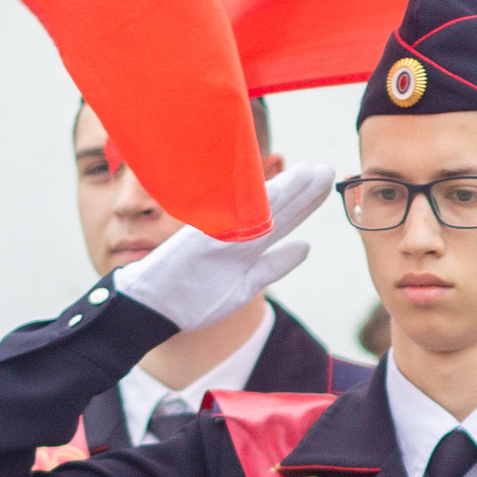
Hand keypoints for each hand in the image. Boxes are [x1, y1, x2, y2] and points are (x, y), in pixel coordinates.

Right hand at [112, 164, 331, 335]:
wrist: (150, 306)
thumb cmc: (193, 295)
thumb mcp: (244, 286)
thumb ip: (274, 266)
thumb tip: (306, 247)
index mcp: (245, 245)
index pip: (282, 219)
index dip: (304, 201)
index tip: (325, 182)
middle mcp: (234, 237)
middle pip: (276, 211)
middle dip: (302, 191)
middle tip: (326, 169)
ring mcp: (217, 239)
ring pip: (258, 213)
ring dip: (284, 193)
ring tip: (309, 173)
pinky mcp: (198, 243)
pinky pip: (230, 225)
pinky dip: (251, 212)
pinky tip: (273, 196)